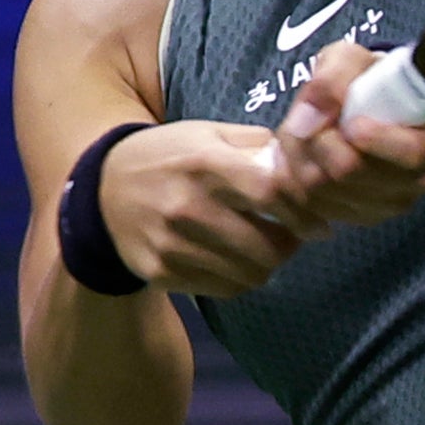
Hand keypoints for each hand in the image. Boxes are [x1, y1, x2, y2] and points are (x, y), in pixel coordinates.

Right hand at [104, 121, 315, 297]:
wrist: (105, 190)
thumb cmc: (171, 157)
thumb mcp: (209, 134)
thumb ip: (259, 145)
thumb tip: (309, 163)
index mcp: (204, 161)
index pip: (272, 191)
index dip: (304, 211)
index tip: (319, 223)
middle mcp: (186, 204)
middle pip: (266, 245)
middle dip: (290, 246)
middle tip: (293, 239)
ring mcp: (172, 243)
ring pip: (249, 274)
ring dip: (268, 266)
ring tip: (266, 250)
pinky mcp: (162, 272)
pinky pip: (224, 290)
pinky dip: (240, 279)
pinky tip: (236, 261)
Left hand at [264, 40, 424, 234]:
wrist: (360, 106)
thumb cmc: (365, 81)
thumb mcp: (351, 60)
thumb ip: (333, 77)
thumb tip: (310, 118)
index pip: (413, 153)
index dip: (377, 141)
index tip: (351, 123)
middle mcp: (420, 178)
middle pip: (355, 174)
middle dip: (318, 141)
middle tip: (309, 116)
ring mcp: (389, 204)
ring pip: (326, 191)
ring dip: (299, 157)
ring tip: (302, 130)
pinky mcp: (360, 218)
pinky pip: (313, 207)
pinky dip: (295, 179)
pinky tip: (300, 156)